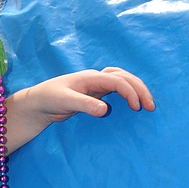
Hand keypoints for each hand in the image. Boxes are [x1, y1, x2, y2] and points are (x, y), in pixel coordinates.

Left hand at [6, 67, 154, 150]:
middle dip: (140, 89)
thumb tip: (106, 110)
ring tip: (146, 104)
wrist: (37, 103)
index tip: (137, 108)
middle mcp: (96, 78)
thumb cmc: (48, 99)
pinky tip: (133, 104)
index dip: (130, 92)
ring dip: (136, 89)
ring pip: (122, 81)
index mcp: (90, 77)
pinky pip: (116, 90)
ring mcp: (96, 86)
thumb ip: (84, 105)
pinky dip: (128, 94)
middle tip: (151, 106)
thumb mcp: (65, 102)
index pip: (118, 81)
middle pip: (125, 77)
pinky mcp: (94, 95)